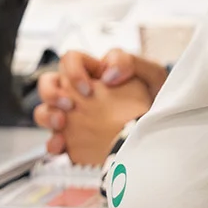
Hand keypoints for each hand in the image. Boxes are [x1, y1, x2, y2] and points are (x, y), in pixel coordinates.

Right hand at [34, 48, 163, 164]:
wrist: (162, 137)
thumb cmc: (158, 103)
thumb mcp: (151, 74)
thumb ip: (127, 61)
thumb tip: (106, 74)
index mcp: (95, 74)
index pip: (70, 60)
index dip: (73, 71)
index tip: (88, 88)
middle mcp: (80, 95)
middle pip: (48, 84)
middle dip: (52, 93)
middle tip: (70, 106)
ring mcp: (75, 119)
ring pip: (44, 111)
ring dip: (47, 115)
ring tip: (62, 124)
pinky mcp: (75, 142)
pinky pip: (53, 142)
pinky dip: (53, 144)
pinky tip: (62, 147)